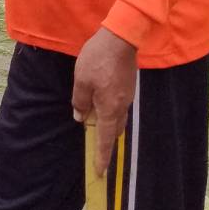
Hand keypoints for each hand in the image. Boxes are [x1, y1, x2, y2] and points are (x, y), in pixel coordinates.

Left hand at [72, 28, 137, 175]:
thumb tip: (80, 115)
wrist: (121, 37)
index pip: (106, 139)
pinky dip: (110, 110)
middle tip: (94, 146)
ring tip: (95, 122)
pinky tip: (101, 101)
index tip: (99, 172)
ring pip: (118, 117)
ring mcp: (127, 95)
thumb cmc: (98, 59)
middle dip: (105, 141)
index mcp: (110, 108)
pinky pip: (119, 105)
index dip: (102, 157)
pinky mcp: (128, 85)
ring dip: (107, 124)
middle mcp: (122, 106)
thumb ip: (80, 101)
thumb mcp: (81, 80)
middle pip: (114, 130)